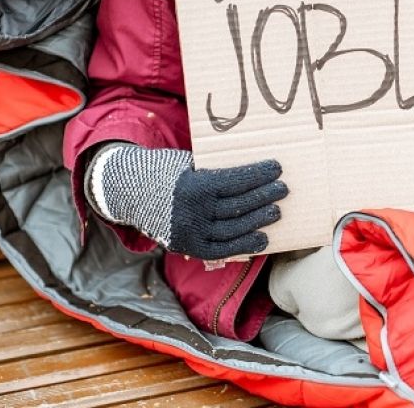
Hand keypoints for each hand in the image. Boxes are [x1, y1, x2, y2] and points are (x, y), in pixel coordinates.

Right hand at [86, 144, 287, 259]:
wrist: (130, 192)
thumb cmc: (165, 171)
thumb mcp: (188, 163)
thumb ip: (215, 170)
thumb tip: (252, 170)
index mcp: (194, 187)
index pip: (234, 182)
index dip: (258, 176)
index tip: (276, 169)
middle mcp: (193, 213)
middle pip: (237, 207)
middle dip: (264, 197)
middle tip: (283, 190)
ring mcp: (191, 233)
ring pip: (233, 230)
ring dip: (258, 221)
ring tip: (276, 212)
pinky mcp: (189, 247)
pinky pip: (222, 250)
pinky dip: (244, 246)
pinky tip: (262, 238)